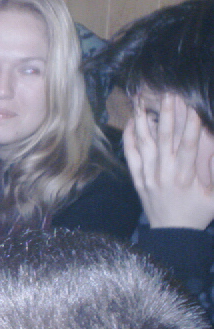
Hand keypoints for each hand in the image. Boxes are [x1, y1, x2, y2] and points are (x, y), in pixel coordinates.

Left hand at [124, 93, 213, 229]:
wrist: (172, 234)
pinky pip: (130, 156)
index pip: (190, 146)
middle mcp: (166, 174)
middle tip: (169, 95)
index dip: (191, 126)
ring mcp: (149, 176)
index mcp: (187, 178)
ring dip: (143, 122)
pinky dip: (129, 139)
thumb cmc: (198, 213)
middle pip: (166, 140)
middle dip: (168, 115)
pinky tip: (130, 124)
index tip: (192, 107)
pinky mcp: (137, 179)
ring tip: (142, 102)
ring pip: (145, 144)